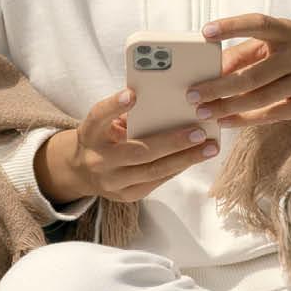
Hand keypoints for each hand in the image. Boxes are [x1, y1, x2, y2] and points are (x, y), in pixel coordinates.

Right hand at [51, 90, 221, 203]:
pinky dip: (178, 168)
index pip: (99, 116)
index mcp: (90, 133)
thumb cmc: (103, 137)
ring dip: (186, 159)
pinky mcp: (126, 196)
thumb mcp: (105, 123)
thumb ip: (127, 114)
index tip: (132, 94)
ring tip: (210, 148)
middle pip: (138, 151)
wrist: (81, 171)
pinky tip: (196, 157)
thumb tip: (168, 102)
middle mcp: (98, 159)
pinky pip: (157, 181)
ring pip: (153, 171)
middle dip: (172, 142)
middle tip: (199, 132)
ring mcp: (111, 181)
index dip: (115, 106)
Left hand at [188, 15, 290, 128]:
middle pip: (254, 73)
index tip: (206, 32)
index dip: (233, 26)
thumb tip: (213, 66)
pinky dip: (246, 119)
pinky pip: (274, 114)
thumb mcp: (282, 40)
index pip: (259, 24)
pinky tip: (226, 120)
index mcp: (290, 31)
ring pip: (261, 97)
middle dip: (219, 85)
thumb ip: (248, 51)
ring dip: (228, 106)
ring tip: (203, 111)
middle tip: (192, 93)